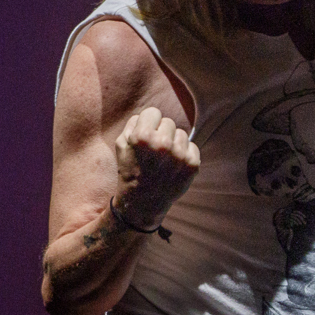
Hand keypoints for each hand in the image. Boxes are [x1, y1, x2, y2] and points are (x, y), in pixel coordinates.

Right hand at [115, 107, 200, 226]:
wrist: (143, 202)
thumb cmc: (130, 170)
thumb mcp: (121, 145)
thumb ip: (134, 123)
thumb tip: (150, 114)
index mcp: (142, 136)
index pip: (153, 112)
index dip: (148, 123)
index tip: (146, 135)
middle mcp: (163, 144)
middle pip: (168, 122)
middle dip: (161, 132)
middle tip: (154, 151)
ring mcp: (179, 155)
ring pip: (181, 134)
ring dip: (174, 143)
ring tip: (164, 159)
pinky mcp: (192, 165)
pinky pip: (192, 146)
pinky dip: (185, 153)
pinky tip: (174, 165)